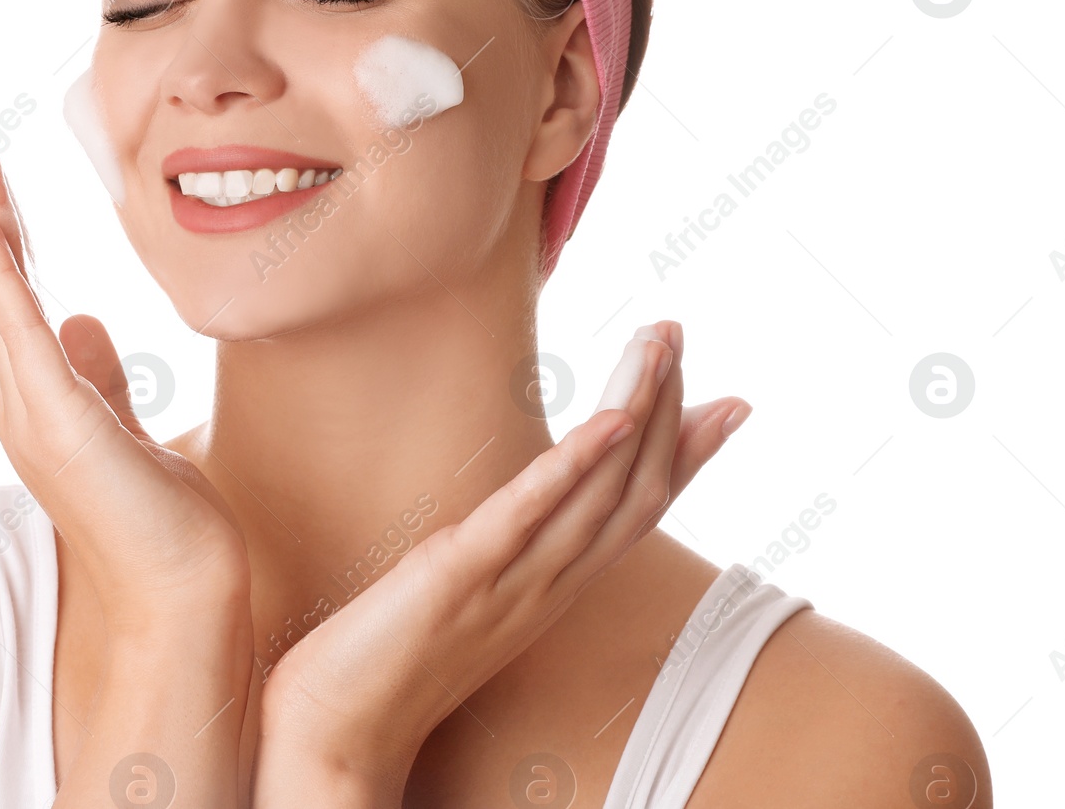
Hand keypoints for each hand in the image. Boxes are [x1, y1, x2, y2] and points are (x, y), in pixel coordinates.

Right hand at [0, 119, 250, 627]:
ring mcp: (30, 412)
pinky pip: (18, 333)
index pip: (8, 298)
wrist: (186, 590)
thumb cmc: (161, 523)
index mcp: (39, 400)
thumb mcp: (128, 433)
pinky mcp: (56, 424)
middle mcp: (21, 402)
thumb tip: (85, 321)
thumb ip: (102, 380)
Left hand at [251, 321, 748, 805]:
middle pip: (633, 492)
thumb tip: (510, 515)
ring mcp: (509, 584)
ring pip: (599, 494)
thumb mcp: (463, 595)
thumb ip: (497, 554)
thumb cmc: (383, 662)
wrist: (335, 732)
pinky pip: (529, 517)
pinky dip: (575, 466)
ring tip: (656, 344)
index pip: (638, 512)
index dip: (687, 456)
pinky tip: (610, 421)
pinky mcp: (459, 576)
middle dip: (666, 409)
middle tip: (680, 332)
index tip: (729, 401)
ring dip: (636, 411)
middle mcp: (546, 588)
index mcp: (550, 588)